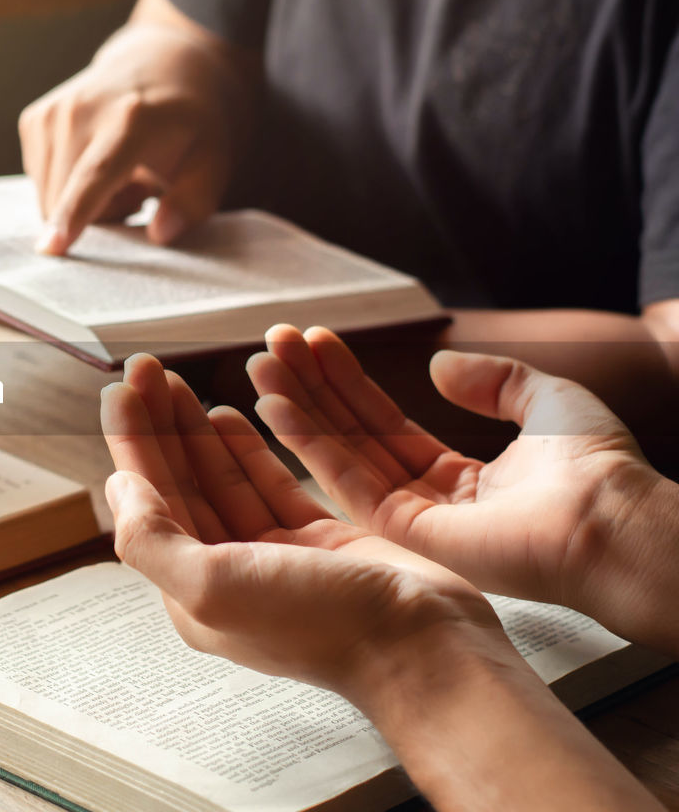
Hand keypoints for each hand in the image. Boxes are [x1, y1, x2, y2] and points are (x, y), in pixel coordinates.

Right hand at [19, 0, 250, 255]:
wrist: (160, 60)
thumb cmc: (188, 120)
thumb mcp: (212, 161)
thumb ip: (193, 202)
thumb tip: (159, 234)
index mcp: (131, 120)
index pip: (95, 175)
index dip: (73, 214)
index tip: (50, 248)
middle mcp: (82, 111)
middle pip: (67, 200)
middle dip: (98, 215)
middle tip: (136, 187)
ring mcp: (52, 112)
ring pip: (49, 197)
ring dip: (80, 201)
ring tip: (117, 171)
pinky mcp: (34, 119)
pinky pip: (41, 182)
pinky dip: (67, 184)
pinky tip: (93, 158)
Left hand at [101, 354, 500, 694]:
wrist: (420, 645)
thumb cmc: (319, 624)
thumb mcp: (212, 588)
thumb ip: (153, 538)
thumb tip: (118, 487)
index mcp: (192, 590)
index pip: (149, 501)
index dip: (132, 441)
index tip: (121, 387)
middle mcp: (229, 574)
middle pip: (182, 484)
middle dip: (159, 426)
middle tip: (145, 367)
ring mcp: (275, 556)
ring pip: (224, 479)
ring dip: (197, 431)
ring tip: (176, 382)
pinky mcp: (320, 541)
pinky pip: (271, 484)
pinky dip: (248, 449)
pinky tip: (228, 414)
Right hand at [247, 324, 678, 653]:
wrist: (613, 519)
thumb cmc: (598, 470)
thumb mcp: (547, 399)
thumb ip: (493, 379)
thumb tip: (437, 365)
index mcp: (461, 478)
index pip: (386, 421)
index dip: (348, 380)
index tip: (314, 342)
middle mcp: (427, 499)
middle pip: (352, 433)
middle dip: (310, 388)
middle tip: (271, 346)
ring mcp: (409, 519)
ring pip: (338, 453)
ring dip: (295, 409)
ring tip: (260, 366)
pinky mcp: (399, 532)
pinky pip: (342, 478)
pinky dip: (305, 440)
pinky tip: (275, 406)